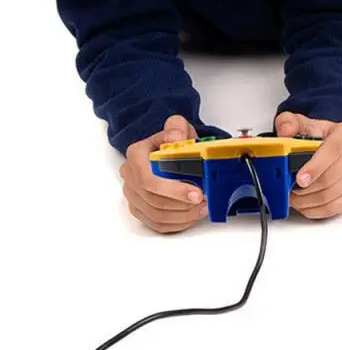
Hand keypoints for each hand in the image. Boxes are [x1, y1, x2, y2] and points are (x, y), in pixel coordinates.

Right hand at [120, 115, 207, 232]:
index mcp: (135, 155)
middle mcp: (130, 176)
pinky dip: (176, 223)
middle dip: (182, 204)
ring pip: (155, 215)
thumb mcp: (177, 126)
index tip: (196, 193)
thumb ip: (176, 128)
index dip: (173, 190)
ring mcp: (133, 195)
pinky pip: (155, 223)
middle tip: (203, 202)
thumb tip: (176, 138)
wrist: (168, 148)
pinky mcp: (139, 208)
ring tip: (202, 209)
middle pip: (153, 200)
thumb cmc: (172, 139)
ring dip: (181, 216)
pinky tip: (192, 216)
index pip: (148, 180)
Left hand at [275, 113, 341, 218]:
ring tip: (293, 197)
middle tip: (289, 190)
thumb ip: (289, 123)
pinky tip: (305, 204)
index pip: (333, 150)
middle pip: (331, 177)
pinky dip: (316, 210)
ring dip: (307, 201)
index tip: (300, 179)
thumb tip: (284, 132)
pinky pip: (336, 207)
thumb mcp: (302, 123)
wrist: (332, 144)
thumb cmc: (319, 136)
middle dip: (306, 188)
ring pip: (331, 195)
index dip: (316, 166)